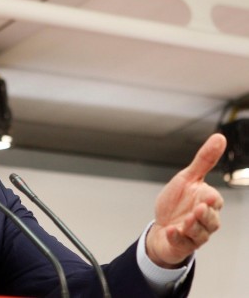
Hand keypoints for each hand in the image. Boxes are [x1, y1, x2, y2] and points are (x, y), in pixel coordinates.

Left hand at [146, 133, 225, 267]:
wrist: (161, 227)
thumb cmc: (177, 202)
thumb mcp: (187, 178)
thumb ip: (204, 160)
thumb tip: (220, 137)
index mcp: (207, 202)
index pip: (214, 201)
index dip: (211, 200)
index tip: (206, 195)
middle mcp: (204, 220)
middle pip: (211, 220)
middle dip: (205, 215)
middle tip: (198, 209)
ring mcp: (193, 233)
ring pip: (200, 233)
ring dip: (193, 227)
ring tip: (185, 221)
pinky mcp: (181, 243)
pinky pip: (182, 242)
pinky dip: (177, 237)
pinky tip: (170, 230)